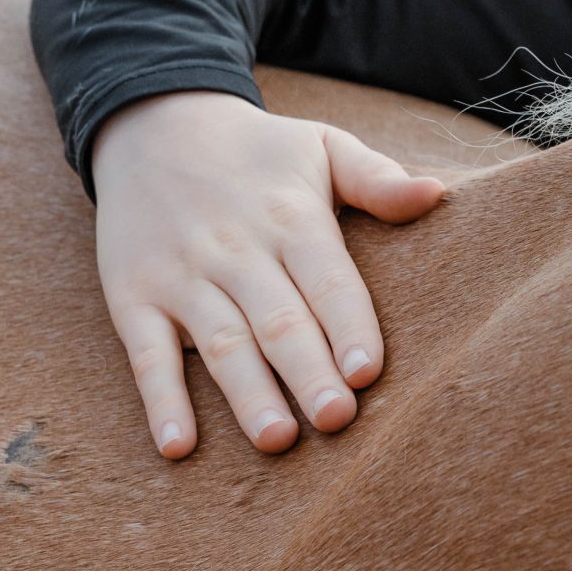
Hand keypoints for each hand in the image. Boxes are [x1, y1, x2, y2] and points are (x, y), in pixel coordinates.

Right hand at [90, 89, 445, 459]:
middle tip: (336, 420)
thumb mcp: (322, 147)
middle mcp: (237, 250)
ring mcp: (182, 276)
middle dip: (308, 372)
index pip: (327, 279)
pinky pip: (147, 354)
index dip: (348, 326)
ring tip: (276, 440)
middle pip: (278, 320)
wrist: (153, 125)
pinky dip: (160, 401)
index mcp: (290, 217)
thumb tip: (437, 195)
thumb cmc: (258, 152)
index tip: (368, 373)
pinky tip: (178, 445)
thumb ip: (378, 180)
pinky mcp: (134, 297)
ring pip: (220, 343)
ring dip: (246, 394)